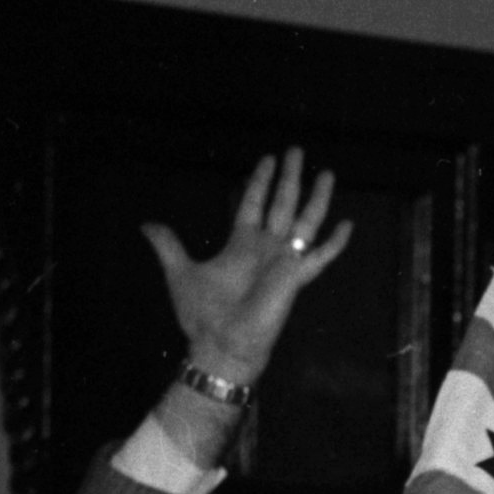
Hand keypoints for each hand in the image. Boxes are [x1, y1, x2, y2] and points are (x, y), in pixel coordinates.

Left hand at [144, 149, 351, 388]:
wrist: (220, 343)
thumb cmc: (202, 314)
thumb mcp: (179, 272)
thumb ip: (168, 245)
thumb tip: (146, 224)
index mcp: (241, 243)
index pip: (255, 203)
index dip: (261, 180)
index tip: (268, 158)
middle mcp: (266, 248)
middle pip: (282, 203)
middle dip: (290, 177)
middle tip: (296, 150)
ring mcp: (284, 261)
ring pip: (306, 221)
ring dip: (316, 198)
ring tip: (327, 172)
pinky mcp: (296, 278)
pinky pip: (320, 257)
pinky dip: (334, 242)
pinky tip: (348, 223)